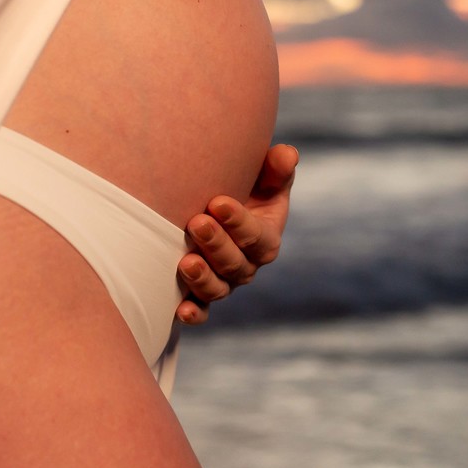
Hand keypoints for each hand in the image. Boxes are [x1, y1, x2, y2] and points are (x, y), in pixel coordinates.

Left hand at [176, 144, 298, 323]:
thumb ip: (276, 167)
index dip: (239, 221)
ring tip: (186, 262)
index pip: (257, 235)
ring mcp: (223, 282)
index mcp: (265, 238)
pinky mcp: (199, 295)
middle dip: (217, 244)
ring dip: (203, 279)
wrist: (209, 206)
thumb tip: (287, 154)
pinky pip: (201, 310)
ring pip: (218, 289)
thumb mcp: (262, 176)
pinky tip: (180, 311)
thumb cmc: (241, 188)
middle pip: (235, 263)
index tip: (218, 202)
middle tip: (196, 223)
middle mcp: (246, 265)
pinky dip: (193, 313)